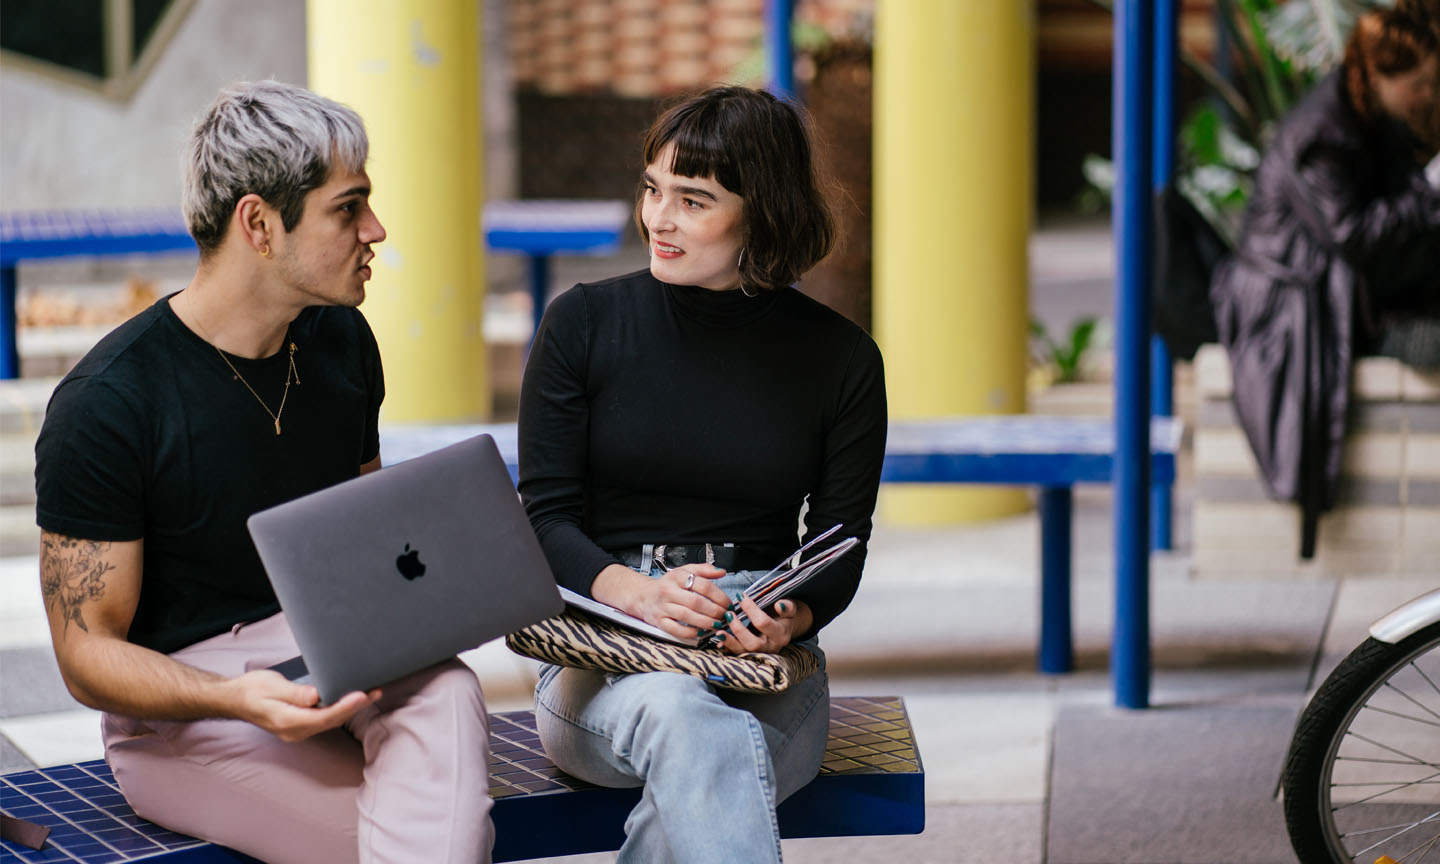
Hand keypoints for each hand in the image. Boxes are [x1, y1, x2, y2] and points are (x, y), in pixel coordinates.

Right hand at [225, 669, 380, 742]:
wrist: (235, 699)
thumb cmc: (251, 690)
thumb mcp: (271, 686)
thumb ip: (294, 692)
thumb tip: (315, 696)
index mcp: (286, 721)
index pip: (323, 716)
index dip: (344, 707)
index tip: (361, 695)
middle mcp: (295, 731)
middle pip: (331, 720)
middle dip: (355, 707)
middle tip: (375, 691)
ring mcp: (298, 731)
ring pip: (330, 721)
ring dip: (350, 708)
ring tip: (371, 693)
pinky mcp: (300, 725)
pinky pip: (324, 719)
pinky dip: (340, 709)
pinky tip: (351, 699)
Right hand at [593, 563, 732, 641]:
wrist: (643, 596)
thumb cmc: (667, 585)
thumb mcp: (684, 571)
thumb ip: (703, 570)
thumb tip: (721, 571)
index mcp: (678, 577)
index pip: (702, 585)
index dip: (719, 596)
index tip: (728, 603)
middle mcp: (669, 591)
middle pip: (696, 602)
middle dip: (715, 611)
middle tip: (725, 615)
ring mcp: (663, 607)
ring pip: (687, 616)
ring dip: (706, 622)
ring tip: (717, 624)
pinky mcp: (659, 621)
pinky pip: (677, 629)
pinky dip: (691, 632)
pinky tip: (701, 632)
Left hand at [717, 596, 811, 654]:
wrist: (785, 629)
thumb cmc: (784, 616)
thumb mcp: (790, 609)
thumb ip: (787, 607)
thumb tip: (779, 606)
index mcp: (781, 634)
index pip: (763, 623)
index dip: (751, 609)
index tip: (740, 596)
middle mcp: (771, 647)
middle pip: (753, 643)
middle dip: (738, 630)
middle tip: (728, 615)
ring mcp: (761, 653)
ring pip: (743, 652)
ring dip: (730, 642)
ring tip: (718, 631)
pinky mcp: (751, 655)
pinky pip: (738, 654)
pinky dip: (727, 648)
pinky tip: (719, 641)